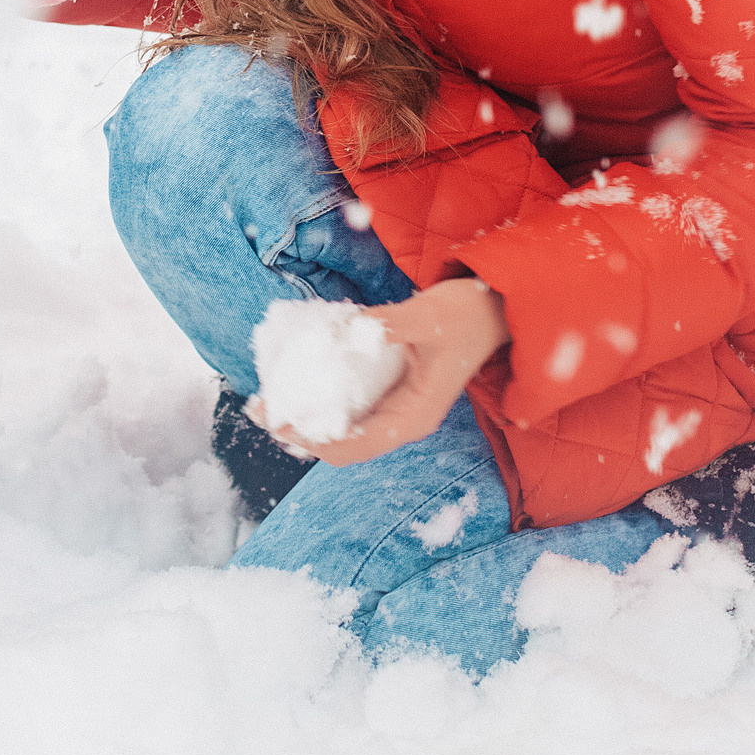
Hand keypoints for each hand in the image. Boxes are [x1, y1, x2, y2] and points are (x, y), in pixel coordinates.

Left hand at [253, 278, 508, 466]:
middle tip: (259, 407)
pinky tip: (300, 381)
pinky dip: (323, 401)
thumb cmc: (466, 313)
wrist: (495, 307)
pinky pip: (352, 408)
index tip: (277, 420)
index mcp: (414, 416)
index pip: (354, 446)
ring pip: (345, 429)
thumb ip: (389, 324)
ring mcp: (398, 409)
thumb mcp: (427, 315)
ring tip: (269, 399)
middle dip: (300, 433)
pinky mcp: (393, 392)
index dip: (312, 440)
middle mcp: (404, 421)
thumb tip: (350, 330)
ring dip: (308, 419)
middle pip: (344, 445)